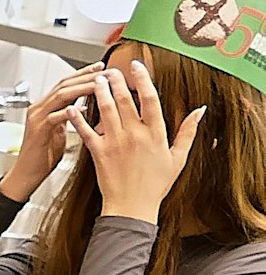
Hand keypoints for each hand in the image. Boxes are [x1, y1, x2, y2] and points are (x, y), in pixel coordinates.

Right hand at [0, 62, 102, 202]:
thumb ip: (69, 118)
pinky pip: (54, 117)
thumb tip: (88, 107)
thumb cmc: (43, 157)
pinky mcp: (37, 131)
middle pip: (64, 84)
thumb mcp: (60, 132)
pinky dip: (69, 112)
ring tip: (99, 84)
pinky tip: (83, 109)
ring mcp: (36, 119)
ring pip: (60, 96)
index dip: (84, 74)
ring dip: (82, 88)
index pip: (66, 83)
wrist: (26, 175)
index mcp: (45, 108)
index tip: (102, 69)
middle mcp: (39, 109)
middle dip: (86, 76)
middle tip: (105, 71)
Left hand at [72, 58, 206, 223]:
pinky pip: (86, 132)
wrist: (132, 207)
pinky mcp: (98, 153)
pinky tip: (73, 107)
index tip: (137, 67)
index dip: (143, 79)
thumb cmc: (154, 185)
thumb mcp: (178, 158)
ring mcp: (115, 143)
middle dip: (117, 81)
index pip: (151, 99)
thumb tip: (200, 110)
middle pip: (125, 100)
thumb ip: (188, 132)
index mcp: (155, 134)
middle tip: (111, 69)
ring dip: (100, 92)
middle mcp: (135, 135)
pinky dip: (79, 119)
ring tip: (96, 80)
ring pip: (106, 111)